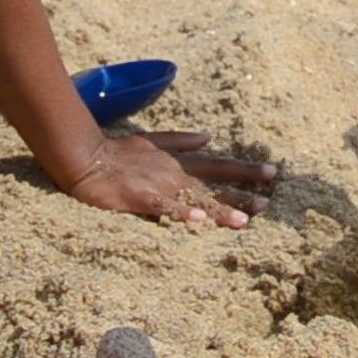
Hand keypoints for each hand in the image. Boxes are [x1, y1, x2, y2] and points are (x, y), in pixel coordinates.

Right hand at [64, 131, 276, 228]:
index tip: (271, 173)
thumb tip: (208, 136)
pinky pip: (164, 207)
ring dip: (219, 209)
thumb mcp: (153, 141)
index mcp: (179, 161)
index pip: (218, 166)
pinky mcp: (141, 197)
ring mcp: (159, 185)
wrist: (86, 158)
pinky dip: (181, 213)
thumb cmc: (118, 153)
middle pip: (214, 185)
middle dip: (241, 194)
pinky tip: (197, 222)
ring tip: (243, 221)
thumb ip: (181, 140)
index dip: (244, 170)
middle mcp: (175, 173)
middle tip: (268, 203)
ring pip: (194, 198)